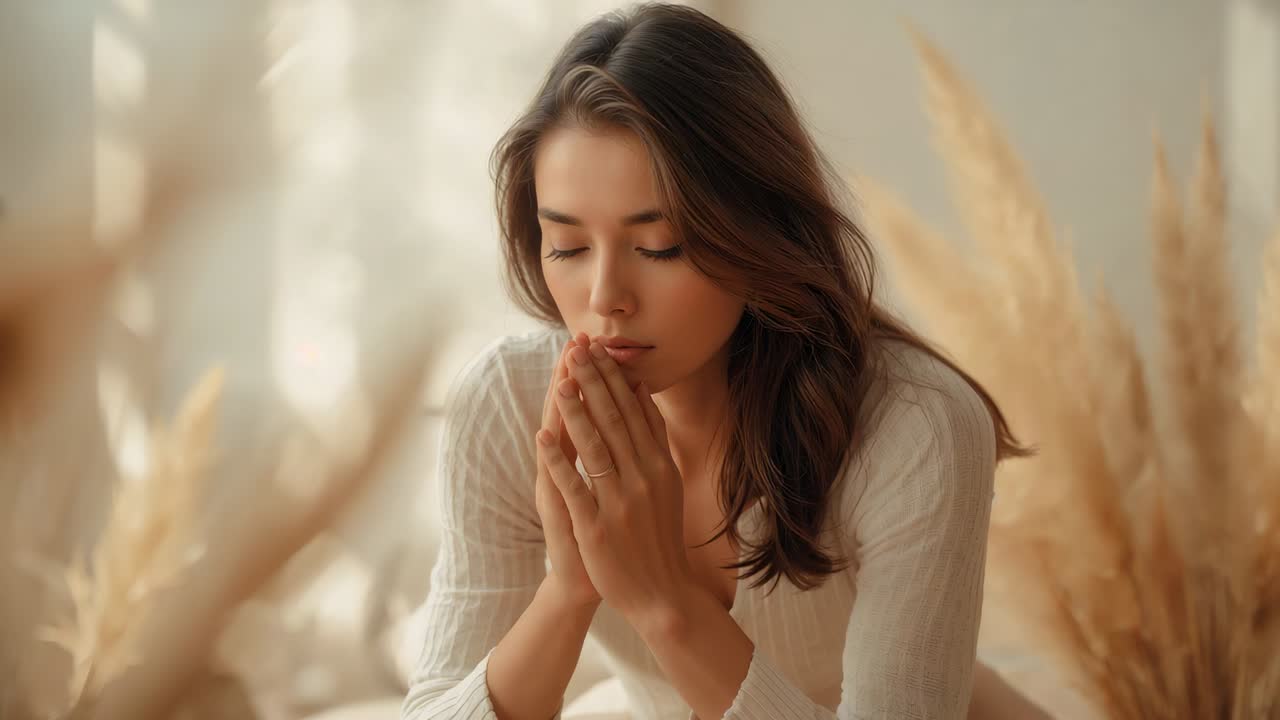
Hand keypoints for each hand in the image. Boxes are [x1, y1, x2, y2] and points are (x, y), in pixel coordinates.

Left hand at [536, 340, 693, 629]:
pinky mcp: (597, 526)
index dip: (615, 378)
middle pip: (615, 420)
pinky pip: (574, 486)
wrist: (660, 594)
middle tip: (577, 348)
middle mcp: (643, 479)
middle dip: (594, 382)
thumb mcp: (667, 484)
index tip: (598, 348)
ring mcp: (620, 502)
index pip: (634, 412)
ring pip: (594, 447)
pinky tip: (542, 437)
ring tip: (561, 381)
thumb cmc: (658, 536)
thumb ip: (655, 440)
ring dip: (576, 411)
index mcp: (659, 466)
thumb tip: (642, 392)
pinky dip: (558, 460)